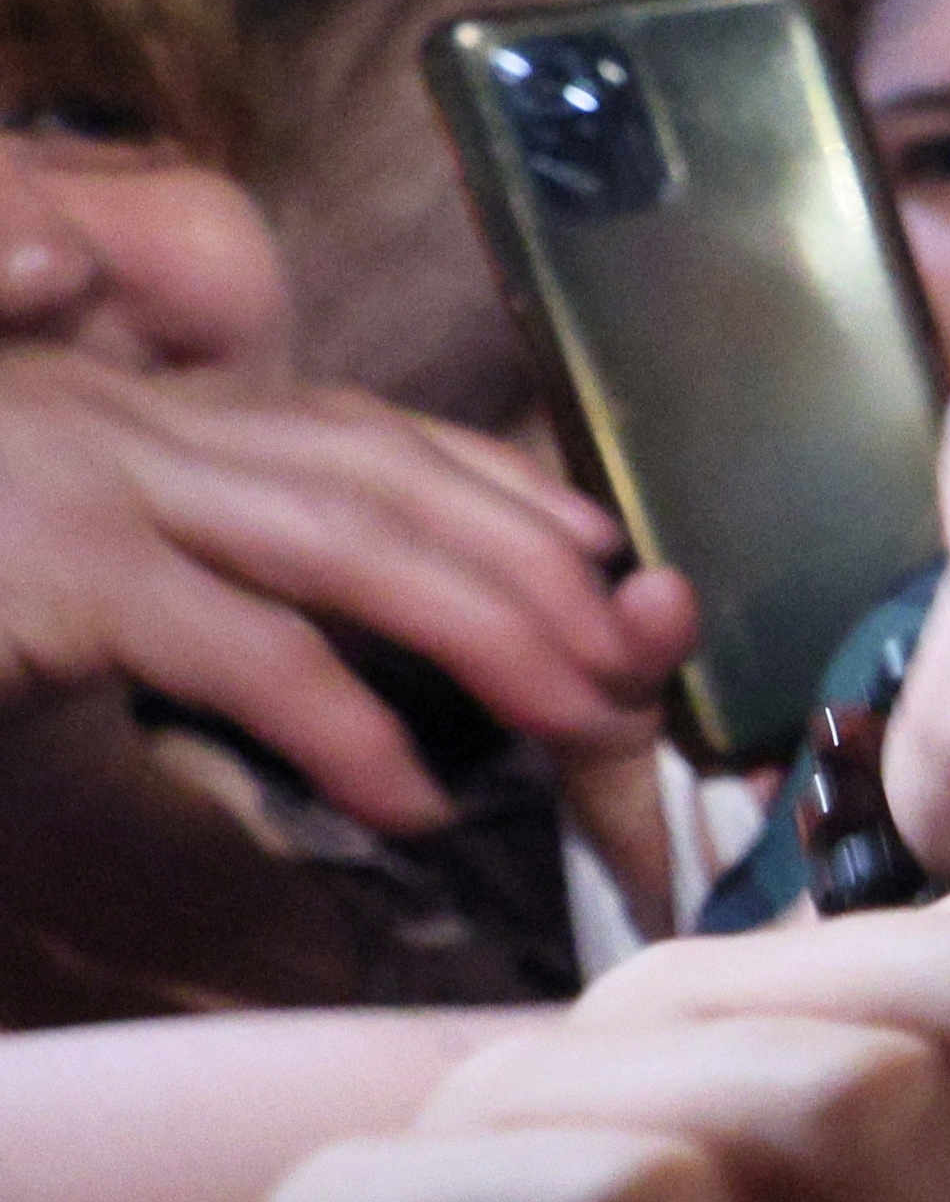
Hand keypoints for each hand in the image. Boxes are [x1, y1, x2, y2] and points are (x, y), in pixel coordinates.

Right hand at [0, 348, 689, 830]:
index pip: (363, 431)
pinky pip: (244, 647)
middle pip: (392, 479)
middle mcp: (127, 421)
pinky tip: (411, 793)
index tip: (606, 555)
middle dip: (536, 569)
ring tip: (584, 723)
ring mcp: (88, 483)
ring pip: (354, 543)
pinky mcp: (54, 572)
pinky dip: (348, 722)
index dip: (498, 489)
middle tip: (639, 663)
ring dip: (491, 632)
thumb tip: (313, 639)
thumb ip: (177, 573)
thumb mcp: (48, 567)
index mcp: (131, 408)